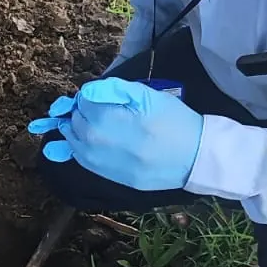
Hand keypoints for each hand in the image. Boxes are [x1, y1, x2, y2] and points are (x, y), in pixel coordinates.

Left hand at [27, 76, 203, 190]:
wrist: (194, 157)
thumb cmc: (173, 122)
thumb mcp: (148, 96)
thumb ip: (114, 89)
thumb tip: (87, 92)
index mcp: (105, 118)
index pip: (82, 100)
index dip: (89, 94)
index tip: (100, 94)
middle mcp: (95, 142)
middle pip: (73, 120)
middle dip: (81, 111)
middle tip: (98, 107)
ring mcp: (99, 162)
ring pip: (72, 140)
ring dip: (76, 129)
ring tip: (93, 123)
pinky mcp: (106, 176)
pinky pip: (80, 159)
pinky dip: (77, 148)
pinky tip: (87, 141)